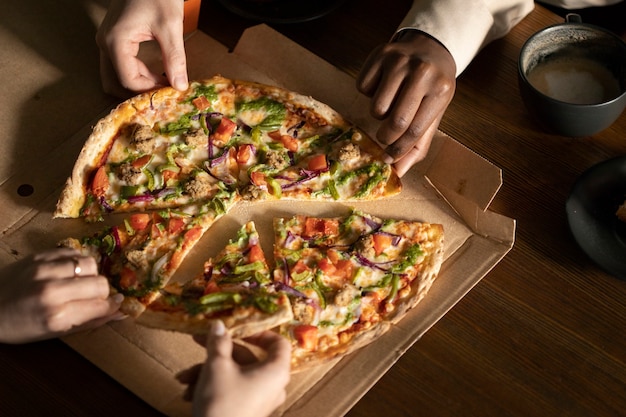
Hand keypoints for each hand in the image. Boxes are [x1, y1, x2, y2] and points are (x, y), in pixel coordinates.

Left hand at [0, 248, 123, 343]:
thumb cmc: (20, 326)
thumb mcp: (54, 332)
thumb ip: (91, 321)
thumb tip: (122, 312)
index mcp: (56, 317)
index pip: (102, 305)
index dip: (112, 305)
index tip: (115, 304)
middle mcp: (52, 291)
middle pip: (100, 283)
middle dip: (101, 291)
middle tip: (91, 297)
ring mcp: (44, 270)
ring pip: (90, 263)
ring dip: (89, 274)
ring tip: (78, 282)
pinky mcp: (39, 256)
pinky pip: (73, 252)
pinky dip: (76, 262)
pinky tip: (68, 271)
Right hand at [96, 0, 188, 97]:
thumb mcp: (170, 26)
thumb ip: (174, 58)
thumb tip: (179, 86)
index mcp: (115, 41)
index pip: (129, 80)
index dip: (150, 91)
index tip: (170, 94)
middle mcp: (105, 43)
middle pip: (116, 82)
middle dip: (140, 93)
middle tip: (165, 96)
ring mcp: (107, 41)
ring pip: (117, 75)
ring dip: (139, 85)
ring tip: (164, 86)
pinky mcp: (114, 39)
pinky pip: (122, 65)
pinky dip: (138, 74)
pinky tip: (157, 76)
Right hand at [192, 322, 291, 416]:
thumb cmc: (221, 402)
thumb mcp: (217, 367)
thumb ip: (219, 342)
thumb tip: (219, 324)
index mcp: (276, 371)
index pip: (278, 343)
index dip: (259, 332)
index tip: (237, 329)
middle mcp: (272, 385)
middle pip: (248, 358)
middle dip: (218, 353)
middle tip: (198, 341)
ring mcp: (260, 400)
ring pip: (235, 375)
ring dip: (207, 372)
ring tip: (184, 377)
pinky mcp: (246, 411)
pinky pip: (232, 390)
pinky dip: (212, 387)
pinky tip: (187, 393)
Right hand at [357, 30, 455, 175]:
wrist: (431, 47)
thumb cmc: (432, 86)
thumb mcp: (434, 112)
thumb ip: (418, 143)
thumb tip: (398, 171)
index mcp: (440, 90)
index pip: (415, 130)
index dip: (399, 150)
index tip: (388, 159)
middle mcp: (422, 72)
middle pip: (396, 121)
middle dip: (386, 137)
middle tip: (386, 136)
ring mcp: (399, 60)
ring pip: (376, 107)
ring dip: (379, 114)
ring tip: (390, 105)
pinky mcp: (380, 54)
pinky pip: (363, 88)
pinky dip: (369, 93)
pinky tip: (382, 86)